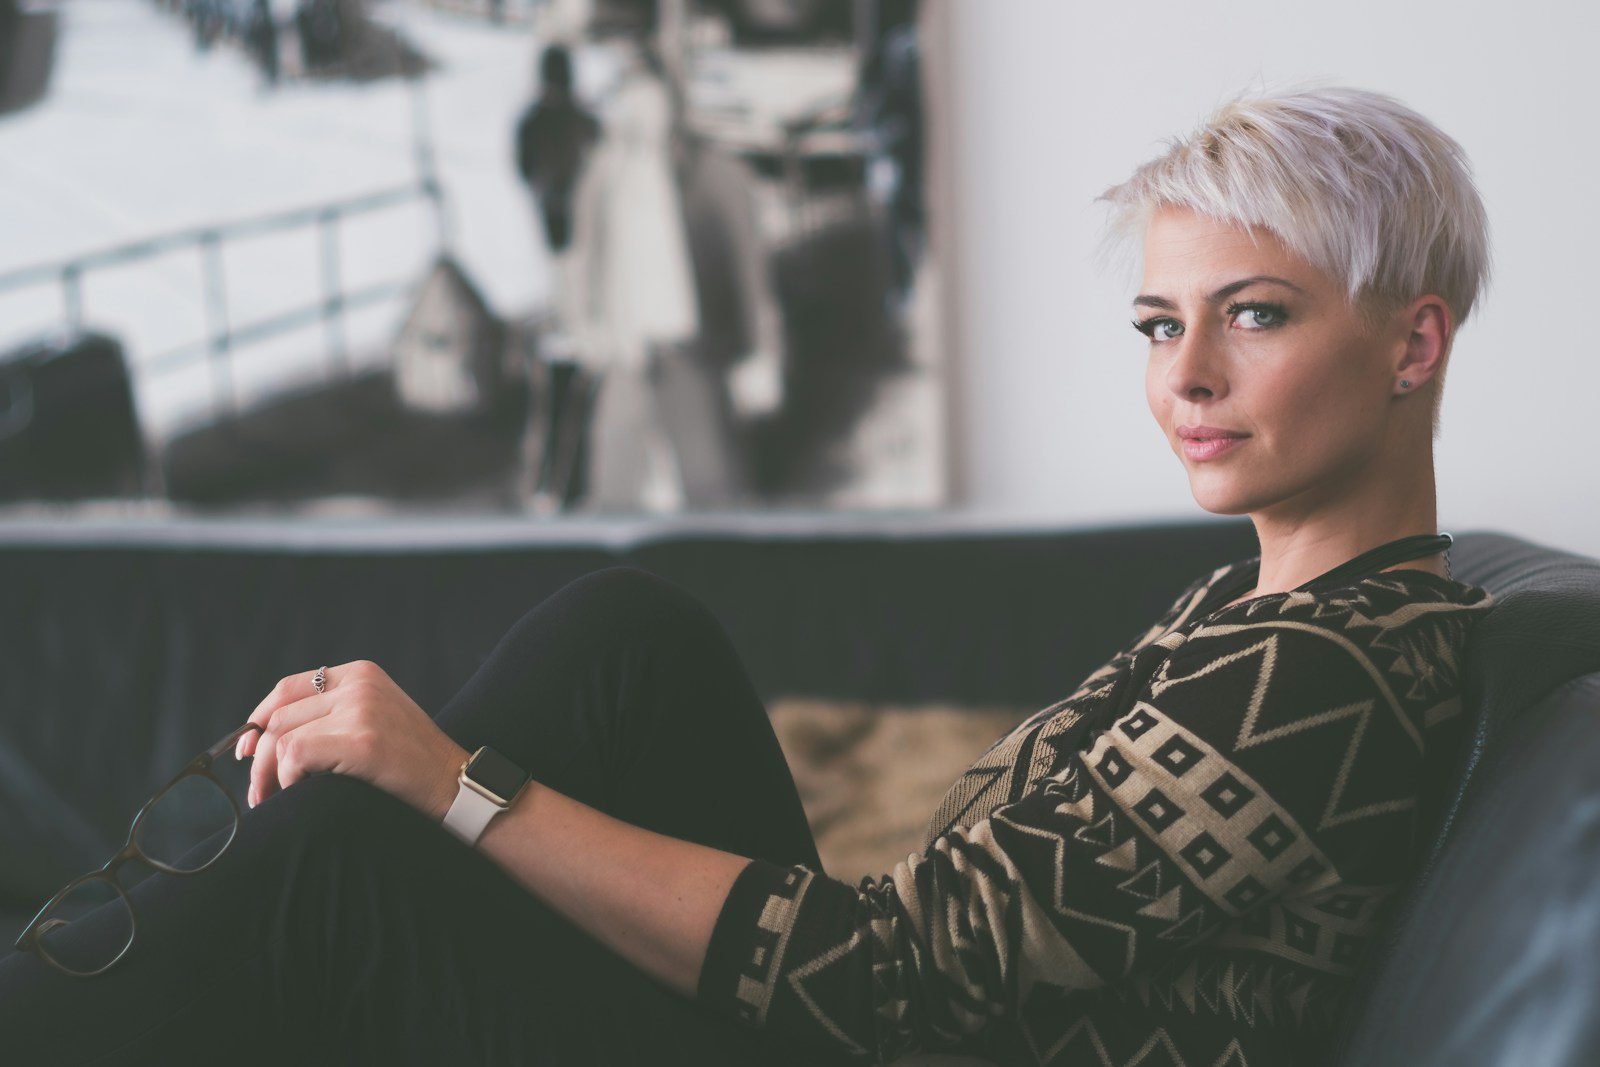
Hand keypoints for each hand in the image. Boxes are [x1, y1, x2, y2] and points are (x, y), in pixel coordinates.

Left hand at [234, 660, 468, 821]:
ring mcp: (362, 709)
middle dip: (259, 758)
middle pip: (280, 716)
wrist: (455, 783)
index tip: (245, 751)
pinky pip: (296, 755)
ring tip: (273, 798)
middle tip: (259, 792)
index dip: (258, 720)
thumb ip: (332, 715)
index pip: (288, 688)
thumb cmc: (412, 763)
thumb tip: (262, 737)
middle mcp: (360, 684)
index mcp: (362, 673)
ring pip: (283, 738)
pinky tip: (298, 793)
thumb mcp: (375, 720)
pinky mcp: (361, 739)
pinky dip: (287, 779)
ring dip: (270, 775)